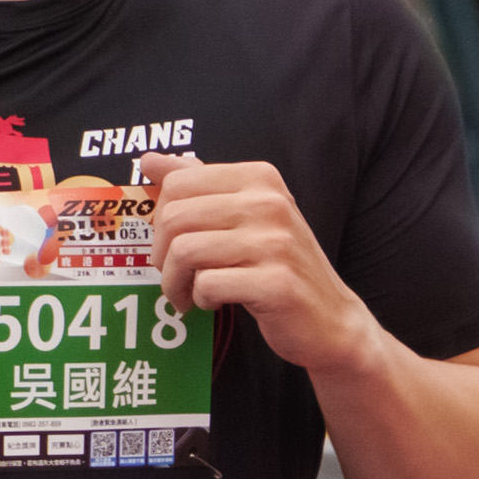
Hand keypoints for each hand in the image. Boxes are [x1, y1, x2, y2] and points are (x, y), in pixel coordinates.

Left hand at [149, 154, 378, 374]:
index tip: (171, 242)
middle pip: (175, 217)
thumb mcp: (244, 215)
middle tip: (175, 275)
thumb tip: (149, 160)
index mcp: (259, 178)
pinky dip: (200, 299)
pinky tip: (214, 303)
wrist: (329, 318)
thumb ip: (199, 185)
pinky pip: (208, 285)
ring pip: (185, 251)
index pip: (178, 183)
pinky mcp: (275, 283)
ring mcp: (275, 242)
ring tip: (187, 294)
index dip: (161, 218)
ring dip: (175, 282)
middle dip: (162, 254)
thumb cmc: (278, 265)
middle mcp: (269, 203)